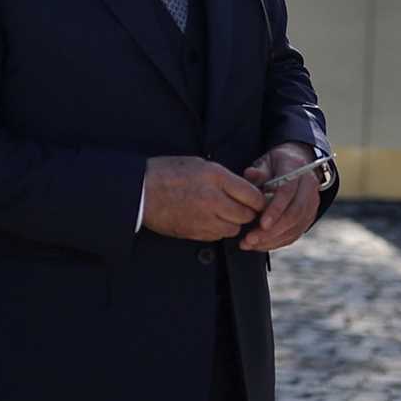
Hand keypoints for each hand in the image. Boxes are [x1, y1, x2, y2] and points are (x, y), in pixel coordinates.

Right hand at [143, 156, 267, 241]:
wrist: (141, 191)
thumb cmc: (169, 172)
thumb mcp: (200, 164)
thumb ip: (224, 178)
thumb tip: (244, 189)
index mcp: (216, 178)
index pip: (252, 195)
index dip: (259, 199)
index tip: (257, 199)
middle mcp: (213, 200)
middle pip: (246, 215)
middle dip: (248, 212)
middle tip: (243, 207)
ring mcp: (203, 219)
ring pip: (233, 229)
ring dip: (233, 222)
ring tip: (224, 213)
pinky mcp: (194, 233)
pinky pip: (217, 236)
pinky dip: (218, 230)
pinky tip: (211, 220)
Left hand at [239, 143, 322, 251]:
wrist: (297, 164)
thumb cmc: (276, 165)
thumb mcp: (265, 162)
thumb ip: (257, 171)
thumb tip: (250, 175)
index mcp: (296, 168)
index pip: (288, 191)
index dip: (276, 209)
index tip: (261, 224)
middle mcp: (309, 186)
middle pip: (294, 213)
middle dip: (272, 231)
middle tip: (250, 239)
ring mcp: (312, 203)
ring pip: (295, 227)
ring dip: (272, 239)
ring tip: (250, 244)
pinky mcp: (309, 216)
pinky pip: (295, 234)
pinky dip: (277, 242)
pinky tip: (259, 245)